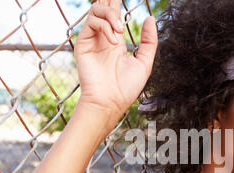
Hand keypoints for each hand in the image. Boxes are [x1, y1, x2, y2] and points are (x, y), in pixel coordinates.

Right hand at [74, 0, 157, 116]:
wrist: (110, 102)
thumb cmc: (126, 88)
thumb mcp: (144, 63)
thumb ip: (149, 41)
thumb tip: (150, 18)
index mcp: (115, 42)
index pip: (114, 15)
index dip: (116, 2)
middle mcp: (102, 38)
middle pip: (103, 7)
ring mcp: (92, 40)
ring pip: (96, 10)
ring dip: (111, 15)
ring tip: (121, 31)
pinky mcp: (83, 43)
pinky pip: (92, 22)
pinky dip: (105, 26)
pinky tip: (114, 41)